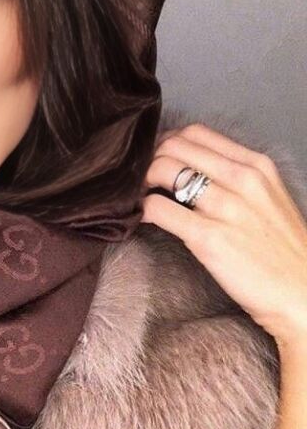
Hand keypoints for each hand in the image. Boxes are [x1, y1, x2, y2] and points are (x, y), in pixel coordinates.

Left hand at [140, 122, 306, 349]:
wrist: (303, 296)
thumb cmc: (283, 252)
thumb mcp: (269, 199)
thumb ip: (236, 179)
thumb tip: (192, 170)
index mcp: (257, 166)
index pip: (197, 132)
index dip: (167, 141)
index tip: (157, 157)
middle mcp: (243, 179)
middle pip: (175, 145)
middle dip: (149, 158)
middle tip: (139, 177)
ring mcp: (226, 208)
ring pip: (163, 170)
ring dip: (141, 180)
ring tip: (138, 195)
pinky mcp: (209, 238)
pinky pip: (159, 209)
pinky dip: (142, 209)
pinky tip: (143, 217)